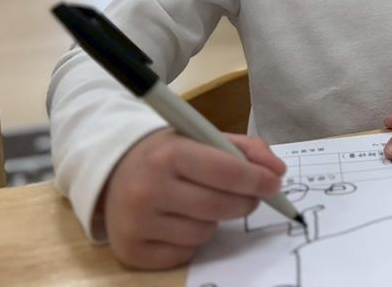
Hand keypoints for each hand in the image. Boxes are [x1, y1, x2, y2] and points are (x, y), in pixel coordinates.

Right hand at [101, 129, 285, 269]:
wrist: (113, 170)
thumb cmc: (168, 152)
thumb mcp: (202, 137)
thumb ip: (245, 149)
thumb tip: (278, 172)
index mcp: (168, 153)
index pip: (225, 170)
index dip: (256, 179)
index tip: (275, 183)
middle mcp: (148, 189)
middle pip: (219, 206)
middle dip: (245, 202)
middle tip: (251, 196)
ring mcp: (137, 223)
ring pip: (204, 232)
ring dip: (215, 220)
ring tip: (201, 202)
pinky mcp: (132, 251)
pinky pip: (184, 253)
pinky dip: (192, 240)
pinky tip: (181, 220)